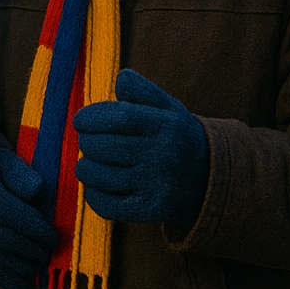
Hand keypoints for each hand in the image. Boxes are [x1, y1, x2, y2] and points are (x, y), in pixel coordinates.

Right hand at [0, 147, 56, 288]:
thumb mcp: (7, 163)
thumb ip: (23, 175)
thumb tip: (36, 190)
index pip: (15, 217)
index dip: (39, 230)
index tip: (52, 235)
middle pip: (9, 241)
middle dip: (36, 249)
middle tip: (50, 249)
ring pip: (2, 262)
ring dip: (27, 265)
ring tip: (39, 258)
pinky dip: (13, 279)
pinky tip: (26, 275)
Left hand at [74, 68, 207, 230]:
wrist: (209, 180)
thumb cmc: (173, 136)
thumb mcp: (166, 106)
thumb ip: (140, 89)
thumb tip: (120, 78)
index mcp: (165, 125)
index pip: (117, 117)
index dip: (89, 118)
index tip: (80, 121)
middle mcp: (164, 155)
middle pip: (100, 147)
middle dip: (87, 142)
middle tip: (91, 143)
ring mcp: (157, 185)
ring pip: (97, 175)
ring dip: (86, 168)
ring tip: (94, 162)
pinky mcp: (151, 210)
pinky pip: (105, 205)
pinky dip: (93, 194)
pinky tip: (99, 185)